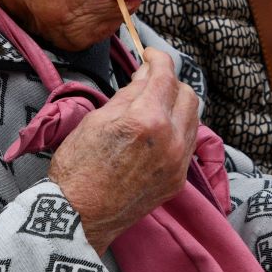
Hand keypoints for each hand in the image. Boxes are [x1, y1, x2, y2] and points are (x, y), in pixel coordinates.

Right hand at [49, 48, 198, 253]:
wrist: (78, 216)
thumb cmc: (78, 166)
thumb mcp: (97, 119)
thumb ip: (128, 94)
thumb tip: (146, 75)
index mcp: (148, 120)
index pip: (166, 76)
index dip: (158, 58)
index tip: (150, 55)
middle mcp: (171, 140)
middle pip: (187, 94)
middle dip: (171, 81)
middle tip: (150, 81)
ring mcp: (178, 162)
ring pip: (193, 119)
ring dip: (177, 105)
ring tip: (154, 105)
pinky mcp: (178, 179)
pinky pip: (188, 143)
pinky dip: (177, 129)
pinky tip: (157, 131)